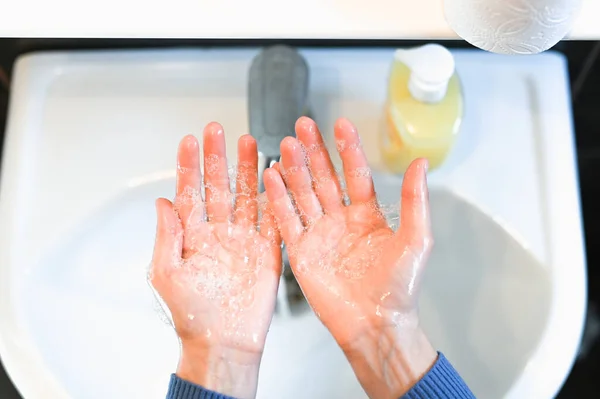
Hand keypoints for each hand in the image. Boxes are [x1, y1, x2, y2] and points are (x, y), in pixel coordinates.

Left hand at [150, 123, 281, 398]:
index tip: (189, 140)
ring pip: (247, 195)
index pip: (190, 191)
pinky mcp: (266, 251)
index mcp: (192, 236)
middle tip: (218, 130)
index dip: (189, 165)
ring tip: (249, 142)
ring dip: (248, 169)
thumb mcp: (167, 273)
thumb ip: (166, 235)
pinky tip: (276, 176)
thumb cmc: (192, 314)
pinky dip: (275, 197)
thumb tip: (160, 203)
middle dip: (218, 157)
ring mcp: (243, 239)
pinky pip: (272, 218)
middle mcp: (218, 233)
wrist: (223, 341)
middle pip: (219, 186)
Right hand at [263, 117, 436, 397]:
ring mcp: (319, 235)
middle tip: (303, 125)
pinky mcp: (301, 252)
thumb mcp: (416, 239)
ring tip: (285, 143)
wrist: (376, 324)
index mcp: (368, 215)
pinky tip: (271, 176)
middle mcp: (341, 221)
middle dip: (314, 151)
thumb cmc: (399, 287)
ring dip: (294, 169)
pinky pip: (287, 221)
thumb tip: (422, 162)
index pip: (355, 173)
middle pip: (323, 178)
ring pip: (303, 194)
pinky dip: (277, 199)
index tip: (340, 124)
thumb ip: (415, 200)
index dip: (348, 148)